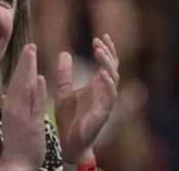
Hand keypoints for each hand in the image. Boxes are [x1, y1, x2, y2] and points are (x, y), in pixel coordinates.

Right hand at [0, 44, 47, 169]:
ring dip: (29, 70)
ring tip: (32, 52)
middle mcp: (13, 108)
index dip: (21, 66)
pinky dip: (37, 92)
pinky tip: (40, 78)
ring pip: (25, 89)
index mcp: (10, 107)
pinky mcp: (32, 125)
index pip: (16, 82)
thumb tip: (5, 94)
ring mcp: (22, 116)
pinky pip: (35, 106)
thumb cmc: (16, 143)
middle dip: (25, 62)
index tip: (27, 51)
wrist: (17, 165)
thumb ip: (10, 107)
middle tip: (30, 45)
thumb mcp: (12, 122)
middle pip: (19, 81)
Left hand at [55, 35, 119, 163]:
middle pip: (113, 67)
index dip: (106, 50)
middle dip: (107, 53)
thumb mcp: (64, 91)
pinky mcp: (104, 112)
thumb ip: (65, 74)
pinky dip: (108, 83)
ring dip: (107, 64)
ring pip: (114, 78)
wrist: (68, 141)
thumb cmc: (69, 118)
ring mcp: (106, 101)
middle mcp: (104, 91)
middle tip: (97, 41)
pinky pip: (111, 95)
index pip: (106, 63)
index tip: (100, 36)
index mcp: (96, 85)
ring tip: (98, 51)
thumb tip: (64, 53)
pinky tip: (102, 73)